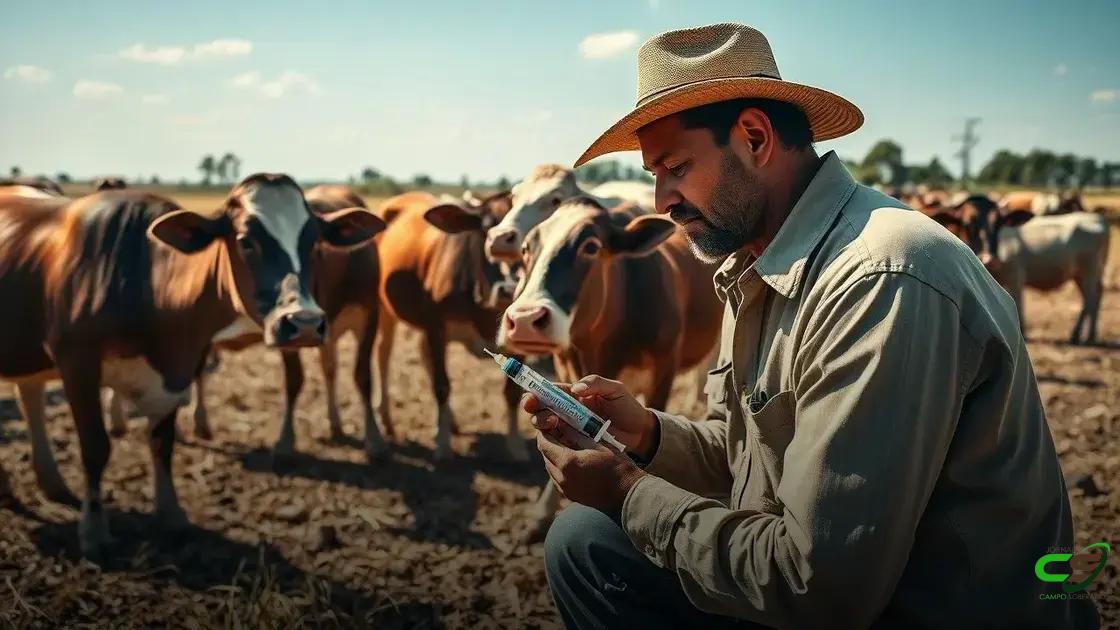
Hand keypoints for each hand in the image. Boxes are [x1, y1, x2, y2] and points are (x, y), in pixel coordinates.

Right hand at [521, 375, 659, 460]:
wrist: (640, 434)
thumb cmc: (628, 408)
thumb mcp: (615, 390)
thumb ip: (595, 383)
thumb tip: (575, 389)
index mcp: (575, 394)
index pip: (550, 390)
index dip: (537, 390)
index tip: (532, 395)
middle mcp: (568, 410)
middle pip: (541, 407)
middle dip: (533, 406)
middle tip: (535, 408)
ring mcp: (570, 427)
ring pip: (544, 424)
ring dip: (541, 421)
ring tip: (552, 421)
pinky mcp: (573, 443)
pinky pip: (555, 441)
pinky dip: (550, 439)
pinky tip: (554, 437)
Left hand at [534, 425, 644, 518]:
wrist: (627, 494)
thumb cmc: (617, 466)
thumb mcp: (598, 444)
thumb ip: (578, 434)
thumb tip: (564, 424)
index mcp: (567, 462)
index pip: (545, 444)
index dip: (545, 432)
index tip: (548, 424)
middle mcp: (562, 478)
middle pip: (546, 456)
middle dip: (549, 443)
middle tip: (557, 432)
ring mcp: (565, 489)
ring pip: (550, 468)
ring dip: (554, 456)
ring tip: (565, 446)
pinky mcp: (570, 496)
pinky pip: (557, 479)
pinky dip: (560, 468)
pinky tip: (572, 461)